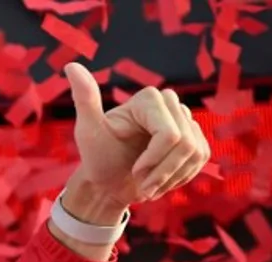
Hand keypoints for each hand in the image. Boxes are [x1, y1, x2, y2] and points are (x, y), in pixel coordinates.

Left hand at [64, 63, 209, 207]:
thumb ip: (85, 100)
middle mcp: (170, 103)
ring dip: (169, 178)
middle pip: (185, 144)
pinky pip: (200, 159)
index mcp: (149, 99)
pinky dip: (180, 178)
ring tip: (147, 185)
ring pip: (195, 153)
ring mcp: (186, 121)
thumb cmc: (97, 158)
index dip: (155, 160)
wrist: (109, 183)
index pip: (170, 135)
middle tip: (141, 184)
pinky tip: (160, 181)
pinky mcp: (196, 138)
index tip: (135, 171)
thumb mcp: (88, 131)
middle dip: (162, 172)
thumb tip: (71, 66)